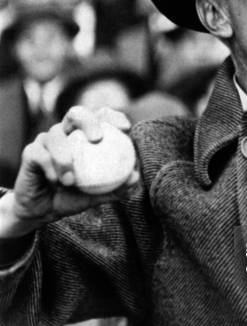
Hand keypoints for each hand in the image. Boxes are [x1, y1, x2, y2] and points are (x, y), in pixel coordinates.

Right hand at [2, 106, 139, 236]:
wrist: (43, 211)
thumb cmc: (73, 197)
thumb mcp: (97, 195)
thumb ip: (116, 187)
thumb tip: (135, 177)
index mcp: (85, 137)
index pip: (101, 117)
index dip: (113, 116)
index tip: (125, 128)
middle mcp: (67, 133)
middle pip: (77, 113)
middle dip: (88, 120)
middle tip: (96, 138)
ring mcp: (47, 140)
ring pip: (55, 135)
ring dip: (64, 157)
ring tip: (70, 181)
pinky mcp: (31, 151)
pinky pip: (41, 154)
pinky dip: (50, 167)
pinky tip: (56, 181)